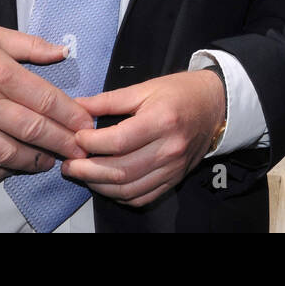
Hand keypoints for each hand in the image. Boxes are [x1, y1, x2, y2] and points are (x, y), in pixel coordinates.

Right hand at [0, 23, 90, 183]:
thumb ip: (30, 45)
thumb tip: (62, 54)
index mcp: (0, 73)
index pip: (47, 100)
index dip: (71, 115)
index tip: (86, 125)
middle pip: (35, 130)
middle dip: (63, 142)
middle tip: (79, 149)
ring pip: (10, 154)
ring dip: (35, 161)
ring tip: (50, 161)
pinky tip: (12, 169)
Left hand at [62, 70, 225, 207]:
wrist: (215, 105)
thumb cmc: (179, 92)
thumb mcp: (145, 88)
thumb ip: (108, 101)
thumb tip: (76, 108)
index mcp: (162, 120)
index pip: (118, 141)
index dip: (91, 143)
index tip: (76, 137)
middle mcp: (169, 148)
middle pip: (120, 170)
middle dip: (87, 170)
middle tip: (69, 164)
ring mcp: (173, 167)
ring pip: (128, 189)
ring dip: (99, 186)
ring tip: (82, 174)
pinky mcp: (174, 178)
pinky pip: (142, 197)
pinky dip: (119, 196)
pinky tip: (105, 184)